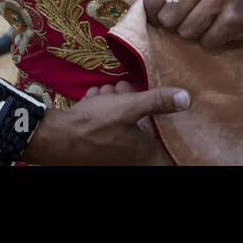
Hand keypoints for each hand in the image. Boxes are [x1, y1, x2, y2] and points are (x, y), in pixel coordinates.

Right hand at [20, 84, 186, 165]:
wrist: (55, 137)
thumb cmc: (95, 123)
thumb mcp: (129, 106)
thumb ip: (157, 102)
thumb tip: (187, 98)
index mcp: (142, 149)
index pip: (161, 135)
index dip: (156, 113)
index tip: (148, 97)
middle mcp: (128, 155)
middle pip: (138, 124)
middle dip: (131, 101)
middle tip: (120, 88)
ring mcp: (110, 152)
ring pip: (119, 122)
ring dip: (113, 102)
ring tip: (103, 93)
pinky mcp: (93, 146)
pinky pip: (103, 125)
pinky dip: (99, 110)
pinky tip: (93, 98)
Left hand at [142, 0, 242, 51]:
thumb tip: (132, 3)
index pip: (151, 0)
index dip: (155, 16)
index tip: (167, 17)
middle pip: (168, 21)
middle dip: (177, 27)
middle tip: (192, 20)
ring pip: (187, 34)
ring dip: (196, 36)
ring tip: (207, 24)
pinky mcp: (233, 19)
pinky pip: (208, 43)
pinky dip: (212, 43)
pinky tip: (220, 31)